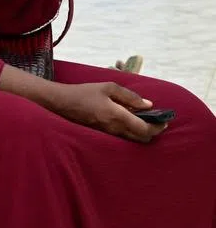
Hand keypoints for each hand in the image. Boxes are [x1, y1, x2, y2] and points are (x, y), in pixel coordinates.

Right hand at [49, 82, 166, 142]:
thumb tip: (148, 105)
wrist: (62, 103)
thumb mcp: (108, 87)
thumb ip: (130, 96)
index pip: (145, 129)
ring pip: (133, 139)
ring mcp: (109, 134)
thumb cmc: (85, 92)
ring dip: (142, 132)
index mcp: (118, 116)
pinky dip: (132, 131)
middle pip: (142, 138)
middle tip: (157, 121)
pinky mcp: (103, 135)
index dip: (158, 127)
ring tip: (144, 119)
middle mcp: (115, 129)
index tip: (165, 120)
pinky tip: (129, 120)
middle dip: (153, 131)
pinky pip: (123, 137)